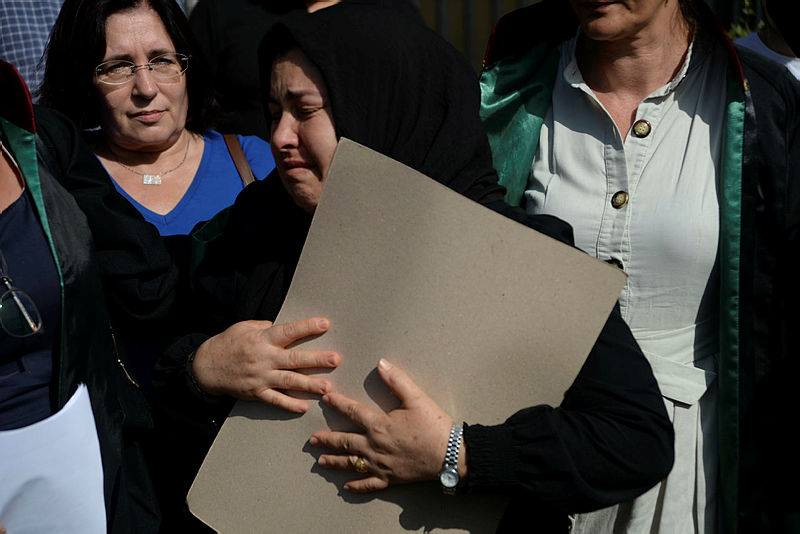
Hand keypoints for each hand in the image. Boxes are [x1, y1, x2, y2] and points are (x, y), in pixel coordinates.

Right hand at [192, 317, 339, 411]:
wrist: (205, 368)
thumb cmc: (227, 344)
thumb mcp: (244, 327)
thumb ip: (265, 327)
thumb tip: (284, 328)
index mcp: (262, 339)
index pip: (288, 331)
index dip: (307, 327)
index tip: (325, 324)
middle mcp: (263, 358)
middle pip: (293, 359)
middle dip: (316, 360)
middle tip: (335, 360)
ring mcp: (260, 377)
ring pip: (288, 382)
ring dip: (309, 385)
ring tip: (327, 388)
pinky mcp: (255, 393)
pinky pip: (275, 400)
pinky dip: (289, 405)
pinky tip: (304, 407)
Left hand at [310, 359, 465, 491]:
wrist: (450, 455)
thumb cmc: (433, 426)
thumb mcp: (416, 398)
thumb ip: (397, 380)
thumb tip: (381, 363)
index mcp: (379, 425)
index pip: (353, 412)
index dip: (338, 404)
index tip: (325, 399)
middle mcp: (374, 446)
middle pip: (346, 442)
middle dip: (328, 439)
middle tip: (313, 439)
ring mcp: (381, 465)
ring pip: (352, 464)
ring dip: (335, 461)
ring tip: (321, 461)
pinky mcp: (390, 479)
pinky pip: (369, 484)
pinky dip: (357, 485)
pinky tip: (347, 486)